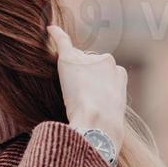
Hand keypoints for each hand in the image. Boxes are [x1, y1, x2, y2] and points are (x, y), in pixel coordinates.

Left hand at [47, 23, 126, 150]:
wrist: (98, 122)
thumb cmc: (107, 129)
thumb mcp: (113, 120)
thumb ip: (108, 113)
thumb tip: (109, 136)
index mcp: (119, 74)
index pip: (102, 72)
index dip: (91, 85)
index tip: (87, 97)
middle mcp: (106, 61)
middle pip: (87, 66)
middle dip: (80, 79)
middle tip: (77, 100)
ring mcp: (87, 59)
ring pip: (73, 63)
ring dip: (69, 76)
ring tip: (69, 96)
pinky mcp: (69, 59)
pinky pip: (62, 42)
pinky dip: (56, 36)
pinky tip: (48, 30)